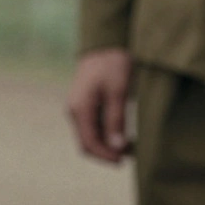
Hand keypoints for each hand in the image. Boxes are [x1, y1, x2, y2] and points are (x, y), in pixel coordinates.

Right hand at [66, 47, 132, 163]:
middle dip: (106, 153)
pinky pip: (92, 127)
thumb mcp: (118, 92)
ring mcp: (78, 109)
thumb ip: (116, 120)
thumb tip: (117, 148)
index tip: (124, 161)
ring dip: (107, 145)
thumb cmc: (113, 64)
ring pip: (89, 137)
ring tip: (130, 148)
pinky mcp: (84, 106)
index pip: (89, 143)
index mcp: (80, 109)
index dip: (106, 156)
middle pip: (87, 143)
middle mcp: (75, 111)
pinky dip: (106, 135)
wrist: (105, 43)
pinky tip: (122, 135)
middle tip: (129, 157)